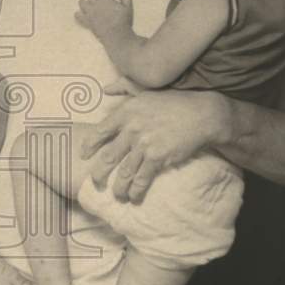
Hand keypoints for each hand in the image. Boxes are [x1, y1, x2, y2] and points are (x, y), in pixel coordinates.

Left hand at [75, 0, 132, 39]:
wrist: (117, 36)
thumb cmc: (124, 22)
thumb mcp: (129, 7)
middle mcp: (97, 4)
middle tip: (96, 2)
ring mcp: (90, 12)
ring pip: (81, 2)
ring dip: (84, 4)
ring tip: (88, 8)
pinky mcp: (86, 21)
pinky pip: (77, 15)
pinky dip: (78, 15)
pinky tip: (82, 16)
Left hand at [81, 89, 230, 201]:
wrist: (201, 114)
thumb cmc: (173, 101)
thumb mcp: (144, 89)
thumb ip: (123, 87)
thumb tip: (105, 88)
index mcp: (125, 112)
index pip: (100, 132)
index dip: (89, 146)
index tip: (84, 155)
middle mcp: (131, 129)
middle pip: (108, 156)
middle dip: (99, 174)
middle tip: (96, 182)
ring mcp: (144, 144)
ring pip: (123, 172)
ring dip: (118, 187)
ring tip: (117, 195)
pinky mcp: (157, 157)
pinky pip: (141, 178)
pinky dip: (136, 190)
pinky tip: (134, 197)